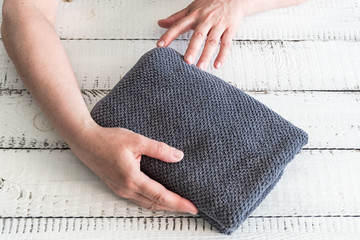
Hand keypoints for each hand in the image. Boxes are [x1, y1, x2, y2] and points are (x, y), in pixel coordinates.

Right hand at [68, 121, 197, 213]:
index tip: (193, 207)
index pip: (161, 196)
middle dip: (174, 208)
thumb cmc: (107, 139)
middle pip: (155, 204)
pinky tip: (159, 197)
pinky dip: (152, 201)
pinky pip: (139, 199)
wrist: (85, 141)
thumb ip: (158, 149)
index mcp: (132, 178)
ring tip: (178, 204)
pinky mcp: (118, 187)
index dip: (179, 203)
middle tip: (191, 208)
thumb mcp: (136, 140)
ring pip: (147, 204)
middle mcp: (126, 189)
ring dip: (163, 206)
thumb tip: (178, 156)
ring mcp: (121, 190)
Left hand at [157, 0, 246, 69]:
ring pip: (212, 42)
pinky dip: (222, 55)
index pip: (179, 26)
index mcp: (195, 15)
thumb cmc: (211, 3)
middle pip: (198, 36)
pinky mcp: (230, 29)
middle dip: (192, 49)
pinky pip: (226, 44)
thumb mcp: (192, 8)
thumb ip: (177, 18)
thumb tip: (160, 23)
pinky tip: (217, 65)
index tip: (160, 46)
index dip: (169, 35)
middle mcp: (206, 20)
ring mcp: (219, 24)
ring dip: (206, 55)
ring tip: (200, 67)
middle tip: (186, 61)